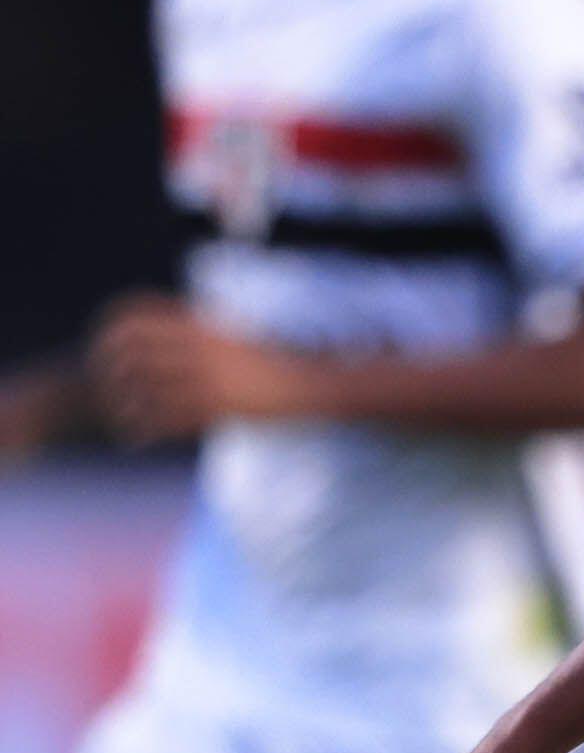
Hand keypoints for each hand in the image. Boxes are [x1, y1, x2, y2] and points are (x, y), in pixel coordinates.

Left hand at [88, 295, 313, 443]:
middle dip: (108, 364)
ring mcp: (208, 378)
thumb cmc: (278, 359)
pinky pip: (169, 419)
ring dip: (123, 402)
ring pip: (145, 387)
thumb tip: (179, 329)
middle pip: (133, 349)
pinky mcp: (218, 407)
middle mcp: (199, 348)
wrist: (313, 384)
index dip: (114, 326)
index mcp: (203, 325)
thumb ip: (205, 330)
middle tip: (102, 381)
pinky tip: (135, 438)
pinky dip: (146, 429)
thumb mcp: (238, 334)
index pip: (141, 314)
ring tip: (117, 414)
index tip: (105, 341)